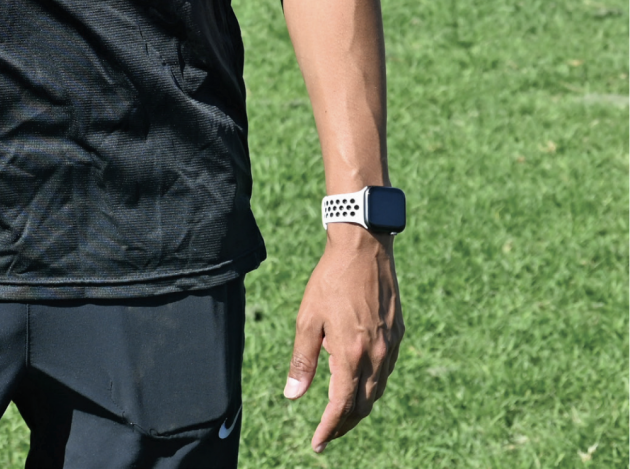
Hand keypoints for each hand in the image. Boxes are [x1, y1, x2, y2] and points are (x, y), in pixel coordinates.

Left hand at [283, 224, 402, 452]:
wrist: (363, 248)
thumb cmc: (330, 280)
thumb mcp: (308, 318)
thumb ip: (303, 360)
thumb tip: (293, 397)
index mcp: (351, 353)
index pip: (341, 406)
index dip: (329, 429)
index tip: (316, 444)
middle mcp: (376, 356)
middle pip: (362, 406)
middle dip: (343, 424)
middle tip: (326, 433)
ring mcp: (391, 346)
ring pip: (376, 391)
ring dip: (358, 406)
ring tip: (339, 412)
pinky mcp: (398, 335)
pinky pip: (385, 371)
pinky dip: (370, 384)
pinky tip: (357, 380)